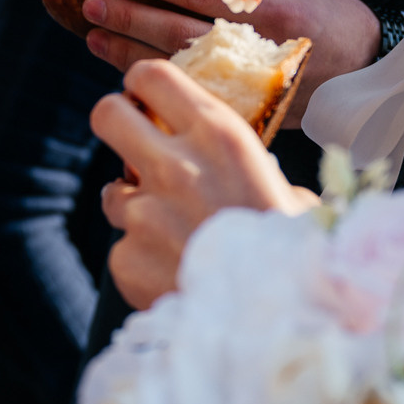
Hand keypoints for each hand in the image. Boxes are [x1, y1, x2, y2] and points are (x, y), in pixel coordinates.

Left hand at [82, 0, 380, 120]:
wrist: (372, 74)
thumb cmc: (334, 21)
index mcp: (270, 9)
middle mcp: (255, 50)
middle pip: (176, 33)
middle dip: (129, 17)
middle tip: (90, 3)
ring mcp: (248, 87)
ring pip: (176, 68)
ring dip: (129, 51)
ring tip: (94, 36)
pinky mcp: (247, 112)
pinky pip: (190, 100)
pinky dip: (157, 88)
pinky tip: (126, 78)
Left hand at [91, 58, 314, 307]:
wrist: (281, 327)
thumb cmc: (297, 257)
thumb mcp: (289, 195)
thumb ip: (253, 173)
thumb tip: (248, 172)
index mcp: (219, 136)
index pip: (151, 75)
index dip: (142, 85)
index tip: (146, 97)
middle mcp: (174, 166)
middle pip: (106, 115)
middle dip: (116, 125)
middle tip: (134, 144)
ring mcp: (144, 214)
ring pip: (111, 191)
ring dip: (135, 206)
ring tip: (175, 233)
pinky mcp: (127, 258)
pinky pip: (124, 249)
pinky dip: (145, 261)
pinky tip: (178, 275)